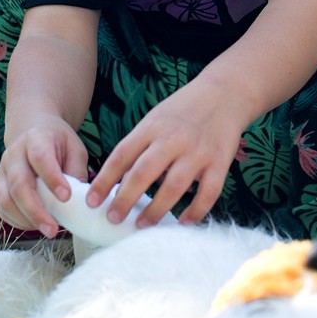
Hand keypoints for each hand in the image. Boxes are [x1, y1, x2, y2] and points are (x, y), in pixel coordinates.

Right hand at [0, 118, 89, 237]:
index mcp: (35, 139)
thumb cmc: (57, 143)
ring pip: (6, 200)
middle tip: (53, 230)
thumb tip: (80, 201)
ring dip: (26, 219)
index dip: (52, 178)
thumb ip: (76, 171)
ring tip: (47, 229)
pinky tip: (35, 225)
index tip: (66, 197)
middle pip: (19, 184)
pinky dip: (17, 221)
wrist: (32, 131)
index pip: (40, 158)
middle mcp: (14, 154)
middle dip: (36, 210)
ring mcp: (2, 171)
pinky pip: (2, 208)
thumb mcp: (74, 149)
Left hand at [86, 77, 245, 226]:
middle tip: (113, 218)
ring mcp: (197, 151)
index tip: (92, 201)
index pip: (121, 155)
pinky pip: (208, 192)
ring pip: (173, 186)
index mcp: (152, 127)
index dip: (104, 180)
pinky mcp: (219, 161)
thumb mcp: (155, 120)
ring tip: (142, 225)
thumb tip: (118, 183)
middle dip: (124, 199)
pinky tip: (184, 222)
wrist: (224, 92)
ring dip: (156, 210)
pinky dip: (196, 211)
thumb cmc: (183, 110)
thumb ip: (139, 147)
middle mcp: (173, 139)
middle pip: (143, 173)